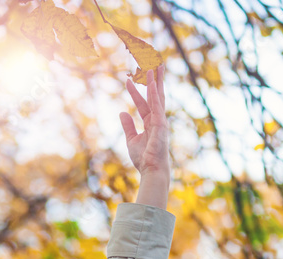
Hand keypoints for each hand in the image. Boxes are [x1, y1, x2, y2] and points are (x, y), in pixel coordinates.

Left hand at [119, 65, 169, 179]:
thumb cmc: (143, 158)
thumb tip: (122, 112)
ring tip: (155, 65)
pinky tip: (152, 82)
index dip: (135, 91)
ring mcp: (160, 120)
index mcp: (151, 123)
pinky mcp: (160, 124)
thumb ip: (127, 126)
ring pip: (158, 96)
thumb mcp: (131, 140)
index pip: (143, 103)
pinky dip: (154, 93)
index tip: (127, 80)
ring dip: (156, 81)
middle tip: (153, 64)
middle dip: (154, 80)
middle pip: (155, 95)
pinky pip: (157, 105)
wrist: (151, 169)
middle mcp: (157, 119)